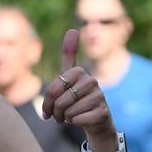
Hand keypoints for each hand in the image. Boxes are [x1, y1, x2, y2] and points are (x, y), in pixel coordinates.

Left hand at [41, 28, 117, 146]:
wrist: (96, 121)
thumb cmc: (78, 98)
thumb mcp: (69, 77)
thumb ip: (69, 55)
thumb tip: (73, 29)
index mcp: (79, 72)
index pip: (53, 89)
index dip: (47, 103)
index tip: (50, 108)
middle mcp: (91, 81)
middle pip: (60, 101)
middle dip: (56, 113)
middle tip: (60, 115)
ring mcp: (99, 96)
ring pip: (69, 111)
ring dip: (66, 118)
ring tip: (72, 116)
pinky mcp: (103, 112)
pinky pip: (78, 119)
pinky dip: (75, 123)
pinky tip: (81, 120)